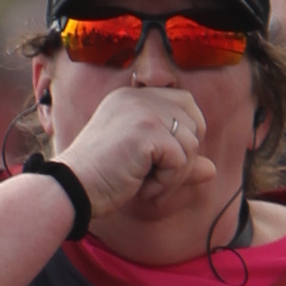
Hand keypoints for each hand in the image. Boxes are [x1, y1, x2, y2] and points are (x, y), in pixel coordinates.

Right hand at [58, 82, 215, 220]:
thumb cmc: (102, 178)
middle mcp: (139, 97)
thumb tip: (212, 170)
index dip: (187, 135)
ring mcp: (143, 111)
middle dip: (183, 159)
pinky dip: (167, 182)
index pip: (185, 103)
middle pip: (194, 123)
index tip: (165, 161)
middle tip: (155, 178)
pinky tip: (143, 188)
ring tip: (146, 184)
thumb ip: (177, 160)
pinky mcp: (146, 131)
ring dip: (174, 175)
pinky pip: (180, 160)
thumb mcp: (144, 165)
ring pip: (191, 144)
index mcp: (134, 97)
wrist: (73, 188)